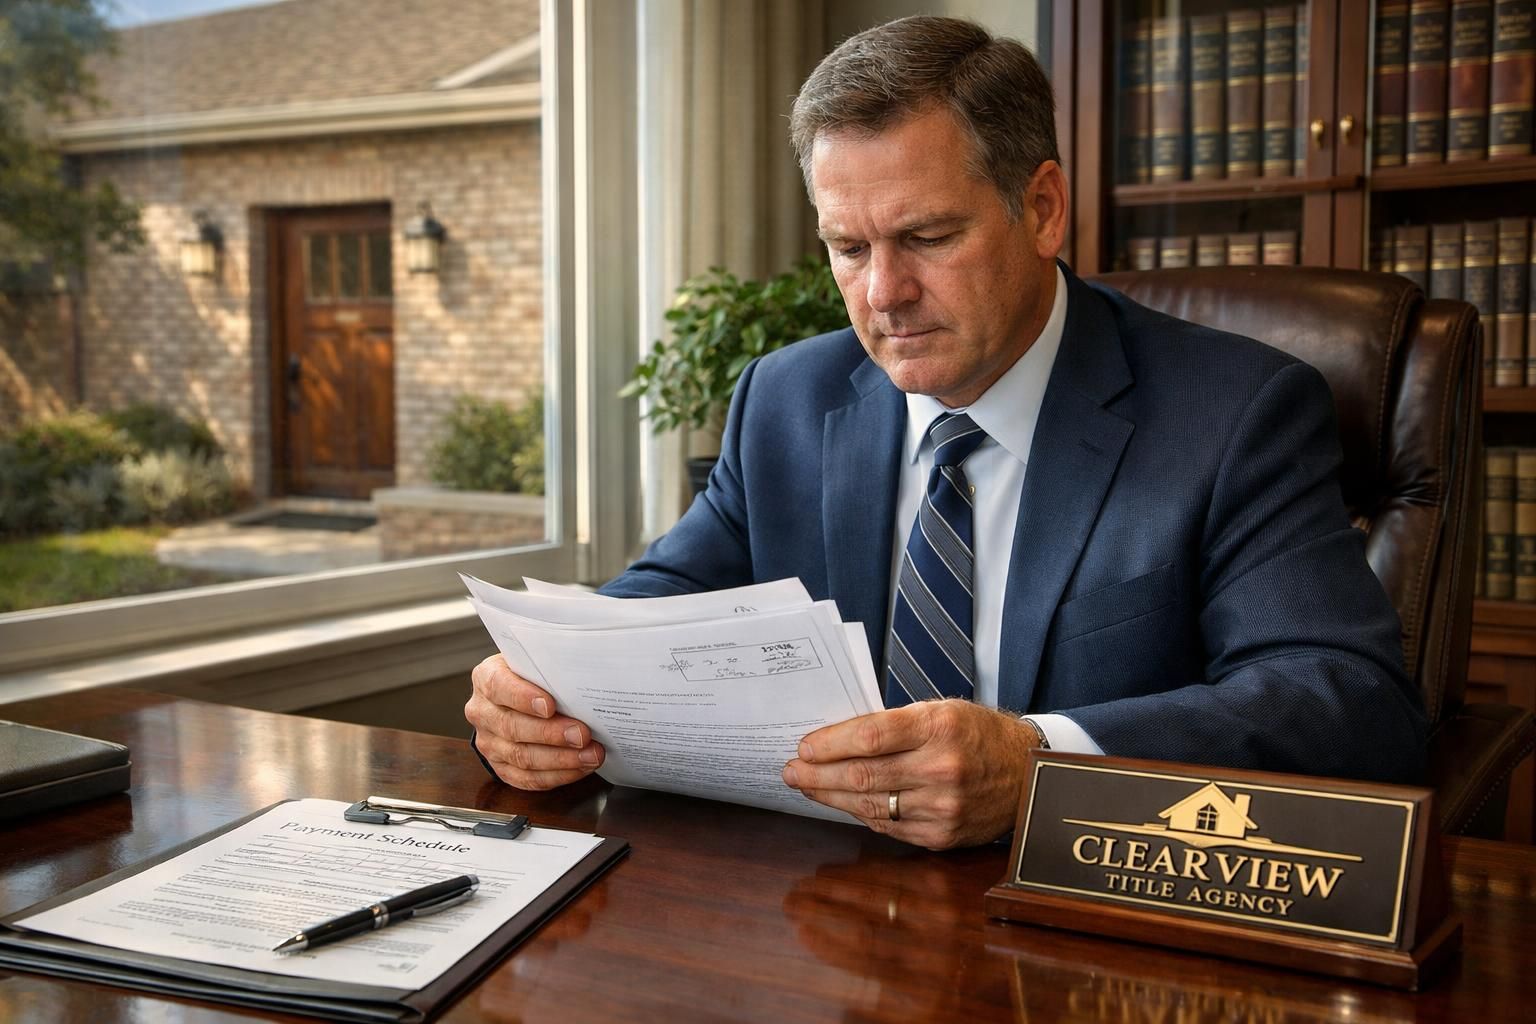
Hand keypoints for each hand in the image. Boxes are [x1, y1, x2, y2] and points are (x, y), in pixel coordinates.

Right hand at [465, 654, 604, 788]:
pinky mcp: (501, 767)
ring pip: (522, 757)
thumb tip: (581, 676)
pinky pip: (528, 778)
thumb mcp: (535, 662)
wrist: (517, 697)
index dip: (524, 697)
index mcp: (486, 678)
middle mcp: (482, 711)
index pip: (499, 686)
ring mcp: (489, 742)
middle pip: (512, 727)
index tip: (550, 705)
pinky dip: (557, 775)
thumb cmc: (532, 676)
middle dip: (551, 734)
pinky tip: (580, 767)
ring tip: (590, 755)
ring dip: (561, 759)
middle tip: (582, 734)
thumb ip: (549, 667)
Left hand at [780, 699, 1038, 848]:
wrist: (1028, 774)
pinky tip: (844, 805)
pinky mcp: (942, 836)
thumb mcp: (941, 711)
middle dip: (817, 775)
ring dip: (831, 798)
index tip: (803, 747)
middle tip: (790, 772)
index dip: (829, 744)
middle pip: (863, 775)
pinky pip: (888, 827)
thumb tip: (836, 741)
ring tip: (807, 788)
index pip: (869, 737)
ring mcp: (943, 807)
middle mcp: (942, 768)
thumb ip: (893, 726)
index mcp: (939, 727)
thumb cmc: (976, 734)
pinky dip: (861, 814)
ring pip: (870, 805)